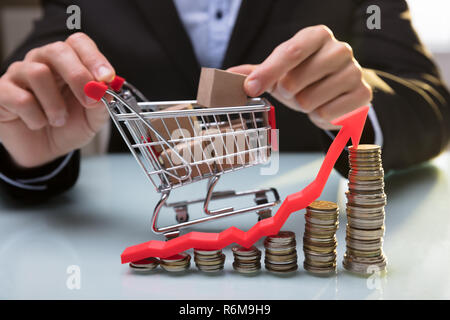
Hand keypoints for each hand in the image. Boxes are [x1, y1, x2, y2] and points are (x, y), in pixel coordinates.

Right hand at [0, 32, 113, 167]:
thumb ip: (102, 105)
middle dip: (78, 76)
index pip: (79, 43)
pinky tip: (38, 124)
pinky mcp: (2, 92)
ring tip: (59, 120)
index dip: (94, 58)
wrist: (45, 151)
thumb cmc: (68, 127)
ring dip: (55, 104)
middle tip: (88, 101)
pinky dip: (36, 117)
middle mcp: (42, 61)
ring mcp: (19, 74)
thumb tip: (105, 92)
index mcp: (68, 62)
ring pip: (38, 72)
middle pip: (57, 50)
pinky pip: (19, 98)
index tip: (106, 78)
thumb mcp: (93, 119)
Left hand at [228, 25, 371, 129]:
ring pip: (310, 101)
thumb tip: (226, 76)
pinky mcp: (362, 95)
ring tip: (311, 98)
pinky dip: (319, 116)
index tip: (250, 89)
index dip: (267, 73)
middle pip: (296, 81)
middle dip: (287, 93)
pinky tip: (325, 106)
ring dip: (303, 106)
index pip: (289, 52)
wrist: (338, 91)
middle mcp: (339, 49)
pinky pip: (326, 114)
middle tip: (293, 91)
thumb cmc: (305, 77)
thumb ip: (254, 72)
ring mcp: (354, 71)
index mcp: (317, 36)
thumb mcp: (280, 71)